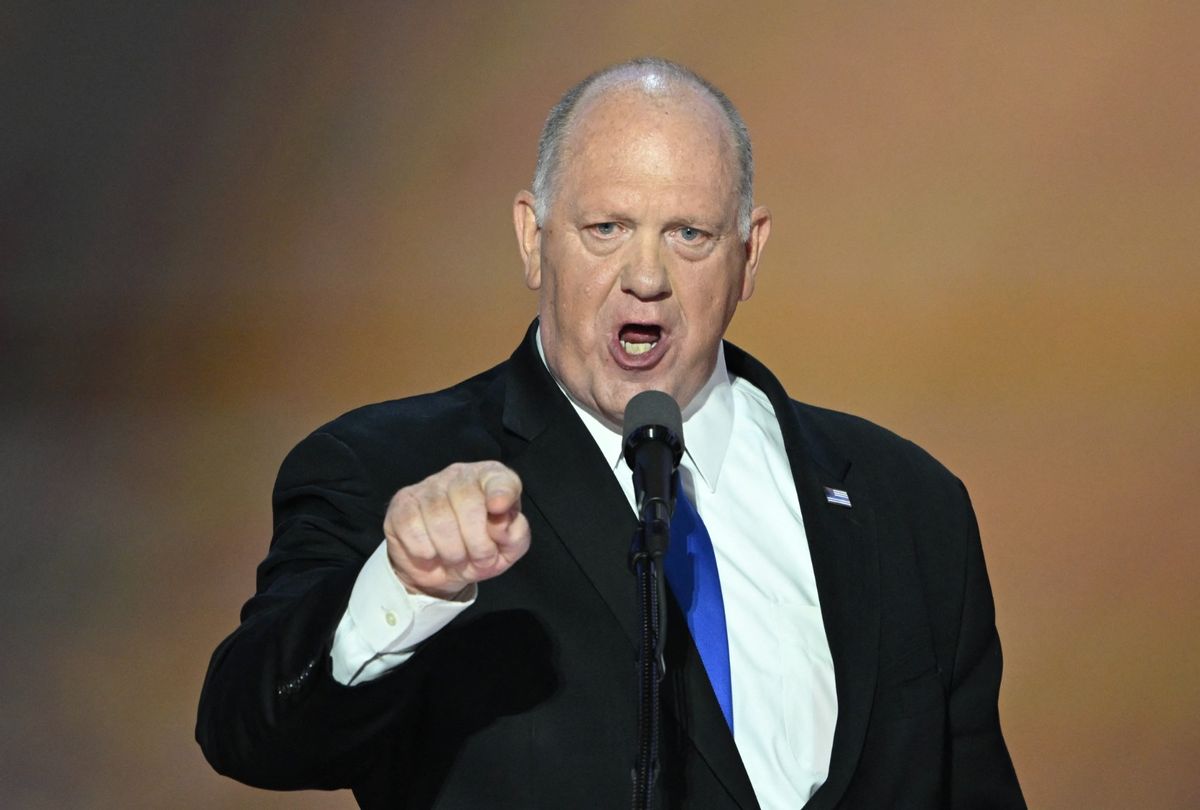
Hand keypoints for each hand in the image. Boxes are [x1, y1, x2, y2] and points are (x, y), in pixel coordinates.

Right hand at [383, 461, 530, 598]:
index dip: (500, 492)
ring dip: (452, 551)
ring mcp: (428, 486)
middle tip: (479, 559)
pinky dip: (425, 551)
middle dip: (477, 542)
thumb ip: (515, 534)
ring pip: (439, 517)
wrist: (442, 569)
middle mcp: (459, 475)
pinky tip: (431, 553)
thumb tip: (501, 523)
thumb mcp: (507, 549)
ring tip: (456, 558)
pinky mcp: (402, 503)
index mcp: (491, 479)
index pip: (498, 478)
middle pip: (467, 501)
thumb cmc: (480, 551)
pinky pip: (413, 528)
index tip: (498, 507)